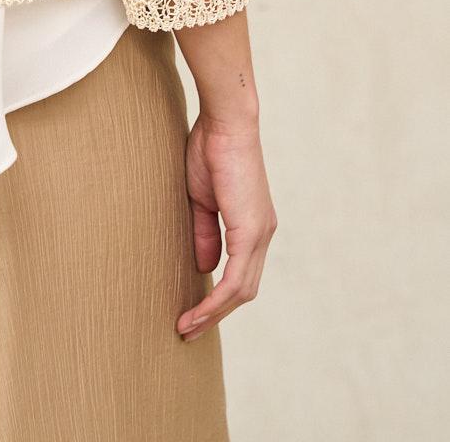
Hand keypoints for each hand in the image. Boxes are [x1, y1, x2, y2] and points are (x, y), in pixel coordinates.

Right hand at [177, 113, 276, 340]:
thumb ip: (206, 233)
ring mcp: (260, 234)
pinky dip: (217, 300)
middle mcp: (263, 234)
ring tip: (187, 327)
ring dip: (214, 313)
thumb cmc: (211, 150)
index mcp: (253, 225)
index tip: (193, 311)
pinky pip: (236, 279)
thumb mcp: (202, 199)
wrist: (225, 123)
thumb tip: (205, 267)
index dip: (219, 296)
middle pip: (244, 290)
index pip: (241, 273)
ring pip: (242, 291)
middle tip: (189, 329)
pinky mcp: (252, 231)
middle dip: (216, 314)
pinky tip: (198, 312)